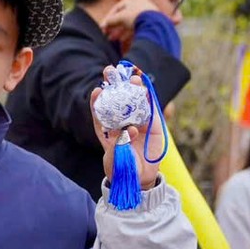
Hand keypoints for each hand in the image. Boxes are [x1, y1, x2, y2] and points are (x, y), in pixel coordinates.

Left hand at [93, 65, 164, 190]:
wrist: (139, 177)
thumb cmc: (122, 168)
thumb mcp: (115, 159)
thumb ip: (119, 145)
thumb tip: (131, 129)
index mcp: (106, 130)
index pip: (100, 112)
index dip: (98, 101)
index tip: (97, 91)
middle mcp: (121, 123)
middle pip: (116, 101)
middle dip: (113, 86)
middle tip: (109, 71)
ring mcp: (137, 122)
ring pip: (134, 101)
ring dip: (132, 87)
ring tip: (132, 77)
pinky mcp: (153, 124)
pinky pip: (150, 109)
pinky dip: (148, 97)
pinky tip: (145, 86)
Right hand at [100, 0, 162, 41]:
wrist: (154, 24)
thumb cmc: (136, 16)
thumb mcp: (120, 17)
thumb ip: (111, 20)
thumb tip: (104, 25)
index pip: (117, 7)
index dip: (108, 17)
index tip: (103, 26)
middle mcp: (140, 5)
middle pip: (123, 16)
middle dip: (113, 25)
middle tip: (106, 33)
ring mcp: (145, 14)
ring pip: (128, 23)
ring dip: (119, 31)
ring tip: (112, 39)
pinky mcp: (148, 23)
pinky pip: (135, 28)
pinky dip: (127, 33)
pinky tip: (121, 40)